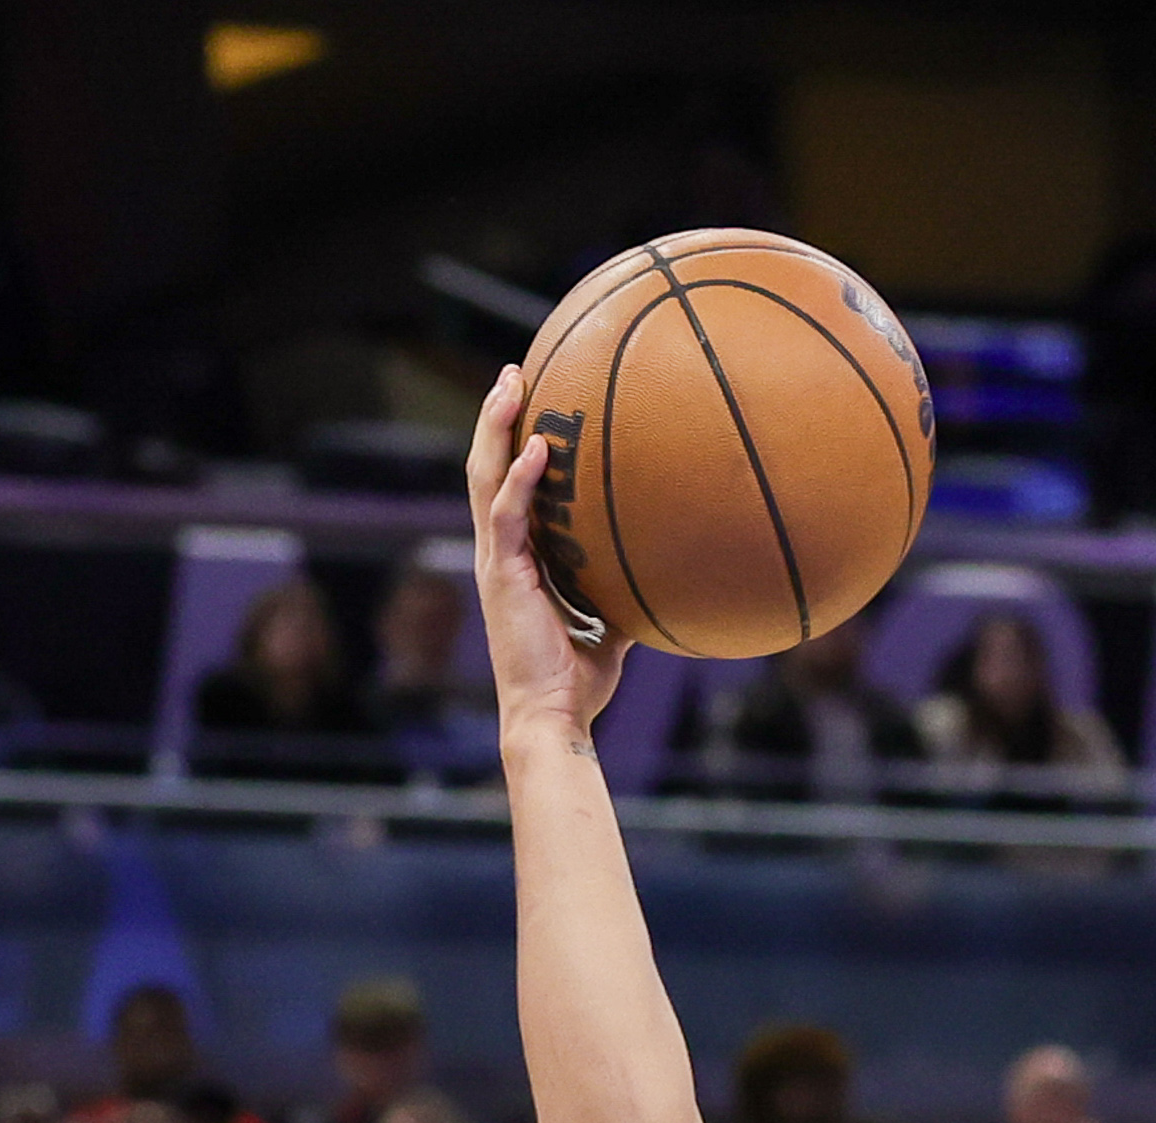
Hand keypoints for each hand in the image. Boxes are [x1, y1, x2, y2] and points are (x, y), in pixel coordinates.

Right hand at [463, 363, 630, 733]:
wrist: (553, 718)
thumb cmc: (579, 683)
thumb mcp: (613, 628)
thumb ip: (628, 594)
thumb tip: (669, 574)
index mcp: (517, 560)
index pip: (508, 489)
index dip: (512, 446)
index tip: (530, 405)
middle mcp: (499, 553)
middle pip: (488, 469)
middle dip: (498, 417)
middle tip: (513, 371)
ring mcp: (496, 561)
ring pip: (486, 478)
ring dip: (496, 428)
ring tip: (511, 383)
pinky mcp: (503, 576)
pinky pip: (508, 515)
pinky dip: (520, 480)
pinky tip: (536, 449)